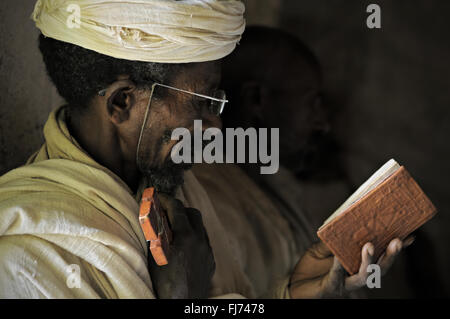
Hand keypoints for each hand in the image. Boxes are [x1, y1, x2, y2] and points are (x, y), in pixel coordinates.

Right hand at [147, 193, 214, 298]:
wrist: (182, 304)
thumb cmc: (165, 284)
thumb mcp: (154, 255)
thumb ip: (156, 234)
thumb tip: (153, 217)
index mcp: (186, 237)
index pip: (177, 208)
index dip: (166, 199)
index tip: (158, 196)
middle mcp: (201, 241)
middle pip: (193, 213)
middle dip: (179, 209)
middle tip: (165, 212)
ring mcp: (208, 252)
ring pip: (200, 227)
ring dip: (188, 223)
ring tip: (173, 229)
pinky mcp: (211, 262)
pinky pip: (204, 241)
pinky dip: (194, 237)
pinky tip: (183, 246)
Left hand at [288, 237, 414, 297]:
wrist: (294, 287)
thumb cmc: (311, 268)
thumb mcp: (323, 248)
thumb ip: (335, 238)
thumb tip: (345, 220)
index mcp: (358, 266)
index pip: (380, 257)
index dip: (394, 249)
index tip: (409, 236)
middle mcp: (355, 277)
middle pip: (379, 268)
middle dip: (389, 255)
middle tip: (398, 240)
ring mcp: (344, 284)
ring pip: (364, 276)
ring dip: (369, 261)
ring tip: (370, 245)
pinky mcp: (330, 288)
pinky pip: (336, 277)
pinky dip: (339, 267)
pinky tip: (339, 257)